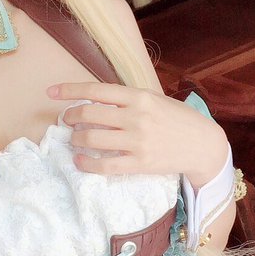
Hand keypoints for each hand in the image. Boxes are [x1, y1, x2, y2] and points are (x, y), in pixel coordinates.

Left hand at [47, 82, 227, 185]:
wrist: (203, 144)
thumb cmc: (177, 119)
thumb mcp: (155, 99)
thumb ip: (127, 98)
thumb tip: (95, 99)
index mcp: (138, 96)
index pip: (95, 90)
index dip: (69, 90)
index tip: (50, 92)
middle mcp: (136, 116)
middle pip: (89, 114)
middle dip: (70, 117)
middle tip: (67, 121)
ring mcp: (137, 141)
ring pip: (92, 139)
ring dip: (76, 139)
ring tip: (75, 140)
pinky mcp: (140, 163)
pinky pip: (104, 165)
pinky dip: (86, 164)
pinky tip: (80, 162)